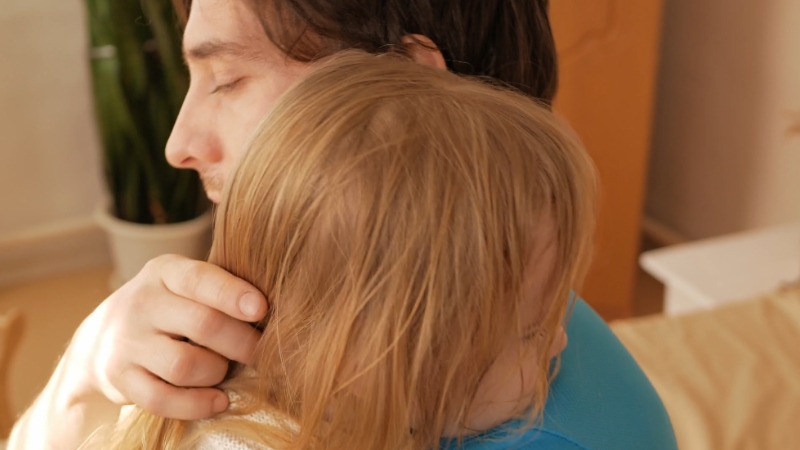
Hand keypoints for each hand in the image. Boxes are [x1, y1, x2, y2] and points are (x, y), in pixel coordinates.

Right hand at [64, 254, 266, 419]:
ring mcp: (127, 342)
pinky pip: (163, 400)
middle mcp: (141, 303)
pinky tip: (218, 400)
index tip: (262, 309)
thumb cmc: (170, 307)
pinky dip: (197, 404)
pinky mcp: (119, 379)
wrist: (101, 338)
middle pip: (203, 325)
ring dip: (217, 373)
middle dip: (241, 342)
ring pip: (185, 366)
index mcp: (165, 272)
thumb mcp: (186, 285)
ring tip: (226, 370)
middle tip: (259, 351)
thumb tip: (281, 306)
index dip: (233, 295)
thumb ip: (222, 289)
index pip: (200, 279)